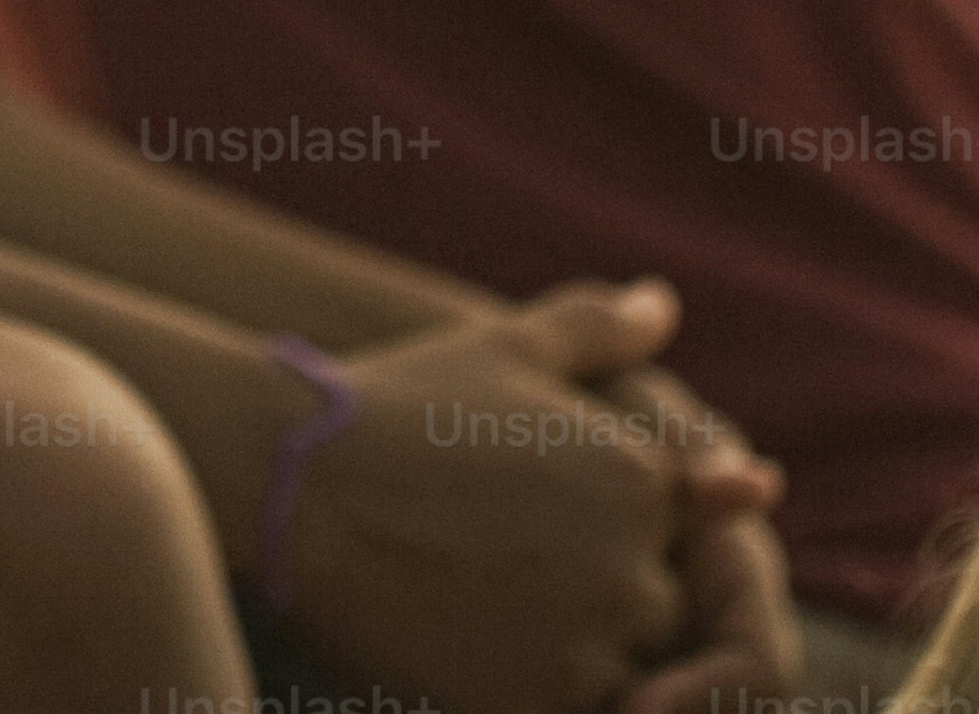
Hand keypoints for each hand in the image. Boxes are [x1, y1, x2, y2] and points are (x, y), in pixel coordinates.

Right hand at [282, 282, 775, 713]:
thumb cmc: (400, 404)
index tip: (533, 507)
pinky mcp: (535, 702)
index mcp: (641, 480)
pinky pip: (570, 705)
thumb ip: (599, 328)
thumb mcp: (504, 344)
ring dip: (571, 643)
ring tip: (480, 595)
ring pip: (620, 665)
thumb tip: (661, 305)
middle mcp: (631, 567)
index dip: (608, 518)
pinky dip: (533, 682)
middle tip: (498, 551)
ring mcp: (586, 643)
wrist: (297, 484)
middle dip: (599, 587)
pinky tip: (467, 640)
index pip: (681, 526)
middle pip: (656, 603)